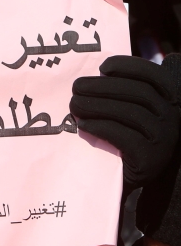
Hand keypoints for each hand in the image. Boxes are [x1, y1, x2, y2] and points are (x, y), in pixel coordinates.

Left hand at [71, 55, 180, 187]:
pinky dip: (100, 127)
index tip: (103, 67)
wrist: (126, 178)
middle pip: (139, 92)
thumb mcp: (126, 111)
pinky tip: (83, 124)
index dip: (129, 66)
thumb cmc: (122, 138)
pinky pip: (124, 137)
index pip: (154, 75)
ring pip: (131, 112)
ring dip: (97, 105)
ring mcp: (164, 139)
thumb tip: (93, 76)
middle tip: (76, 87)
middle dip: (103, 86)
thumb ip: (119, 93)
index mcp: (168, 101)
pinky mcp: (150, 159)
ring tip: (74, 105)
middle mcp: (172, 117)